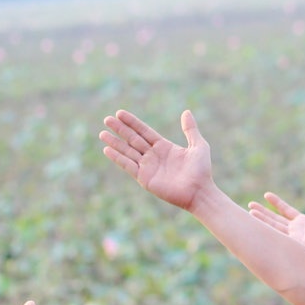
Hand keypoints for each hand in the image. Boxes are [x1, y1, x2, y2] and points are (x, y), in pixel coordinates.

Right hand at [100, 109, 216, 210]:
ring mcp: (148, 167)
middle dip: (120, 129)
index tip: (120, 113)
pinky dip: (118, 158)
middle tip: (107, 119)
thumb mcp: (199, 146)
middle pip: (133, 139)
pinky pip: (128, 166)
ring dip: (115, 143)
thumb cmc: (202, 171)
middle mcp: (154, 156)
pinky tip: (107, 150)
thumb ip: (191, 130)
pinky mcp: (144, 178)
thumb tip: (186, 111)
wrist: (200, 192)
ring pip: (128, 151)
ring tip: (102, 133)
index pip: (144, 131)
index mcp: (164, 147)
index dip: (132, 122)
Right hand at [249, 185, 304, 261]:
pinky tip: (256, 223)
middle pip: (275, 219)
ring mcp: (293, 237)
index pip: (286, 210)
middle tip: (250, 205)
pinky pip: (277, 235)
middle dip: (263, 212)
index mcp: (304, 222)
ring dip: (261, 219)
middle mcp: (296, 230)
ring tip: (249, 212)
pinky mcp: (293, 243)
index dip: (276, 203)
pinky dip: (267, 229)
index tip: (266, 195)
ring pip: (273, 226)